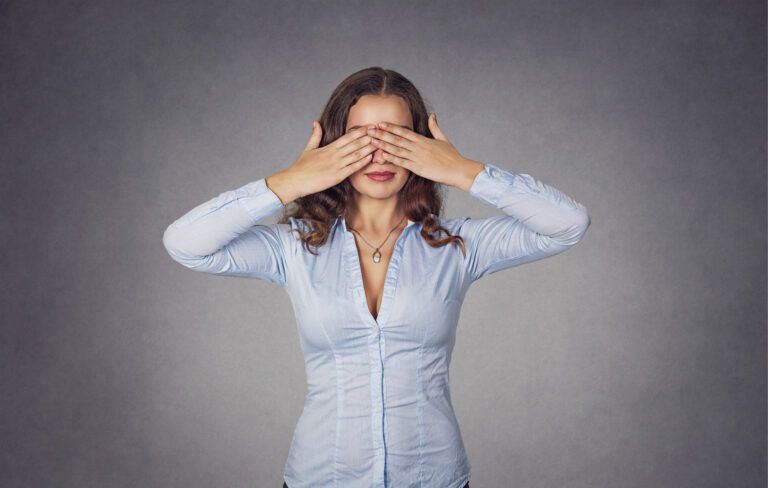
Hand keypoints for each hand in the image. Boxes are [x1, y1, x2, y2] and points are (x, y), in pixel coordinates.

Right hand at [266, 121, 377, 202]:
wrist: (296, 180)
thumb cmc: (301, 166)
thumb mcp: (308, 148)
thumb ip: (315, 135)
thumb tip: (316, 122)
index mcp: (329, 148)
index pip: (348, 137)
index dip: (360, 131)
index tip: (369, 126)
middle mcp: (334, 154)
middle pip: (354, 143)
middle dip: (368, 137)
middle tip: (379, 131)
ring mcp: (336, 165)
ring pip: (356, 154)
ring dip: (368, 148)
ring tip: (379, 142)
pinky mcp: (337, 176)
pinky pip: (352, 168)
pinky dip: (362, 162)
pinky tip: (370, 157)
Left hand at [366, 113, 483, 190]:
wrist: (459, 170)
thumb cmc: (453, 156)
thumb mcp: (443, 139)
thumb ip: (435, 127)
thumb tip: (432, 115)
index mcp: (423, 140)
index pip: (404, 131)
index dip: (391, 127)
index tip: (380, 123)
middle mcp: (418, 147)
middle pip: (397, 138)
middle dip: (382, 134)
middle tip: (369, 129)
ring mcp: (418, 157)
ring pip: (397, 149)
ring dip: (383, 144)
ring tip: (371, 141)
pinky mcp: (418, 168)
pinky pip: (402, 162)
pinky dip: (391, 159)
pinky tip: (382, 156)